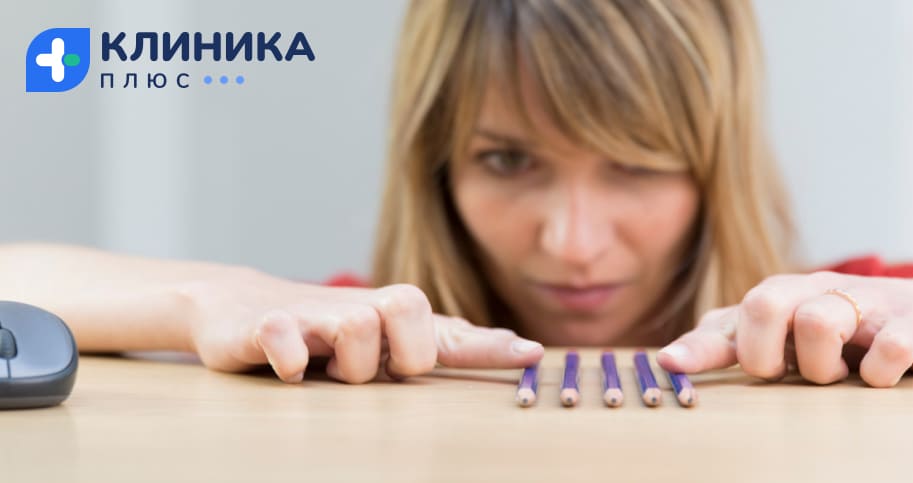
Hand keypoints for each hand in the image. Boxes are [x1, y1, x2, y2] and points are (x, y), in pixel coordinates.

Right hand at [175, 268, 543, 383]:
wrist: (233, 307)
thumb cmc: (322, 330)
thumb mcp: (384, 339)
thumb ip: (444, 341)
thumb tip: (515, 343)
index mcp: (390, 320)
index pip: (448, 330)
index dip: (488, 346)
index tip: (531, 354)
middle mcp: (358, 311)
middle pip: (410, 307)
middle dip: (406, 351)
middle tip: (380, 369)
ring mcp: (311, 318)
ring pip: (358, 327)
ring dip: (349, 362)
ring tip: (326, 372)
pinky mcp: (263, 328)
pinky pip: (285, 336)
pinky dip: (292, 354)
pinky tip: (292, 368)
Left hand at [656, 271, 912, 386]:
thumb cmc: (845, 330)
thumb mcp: (784, 333)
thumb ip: (728, 341)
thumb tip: (666, 359)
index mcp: (784, 295)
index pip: (731, 317)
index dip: (700, 346)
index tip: (671, 366)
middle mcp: (819, 290)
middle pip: (766, 302)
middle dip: (765, 353)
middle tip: (785, 374)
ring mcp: (868, 303)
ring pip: (819, 321)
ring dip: (822, 367)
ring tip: (837, 376)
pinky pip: (887, 350)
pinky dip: (878, 372)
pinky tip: (878, 376)